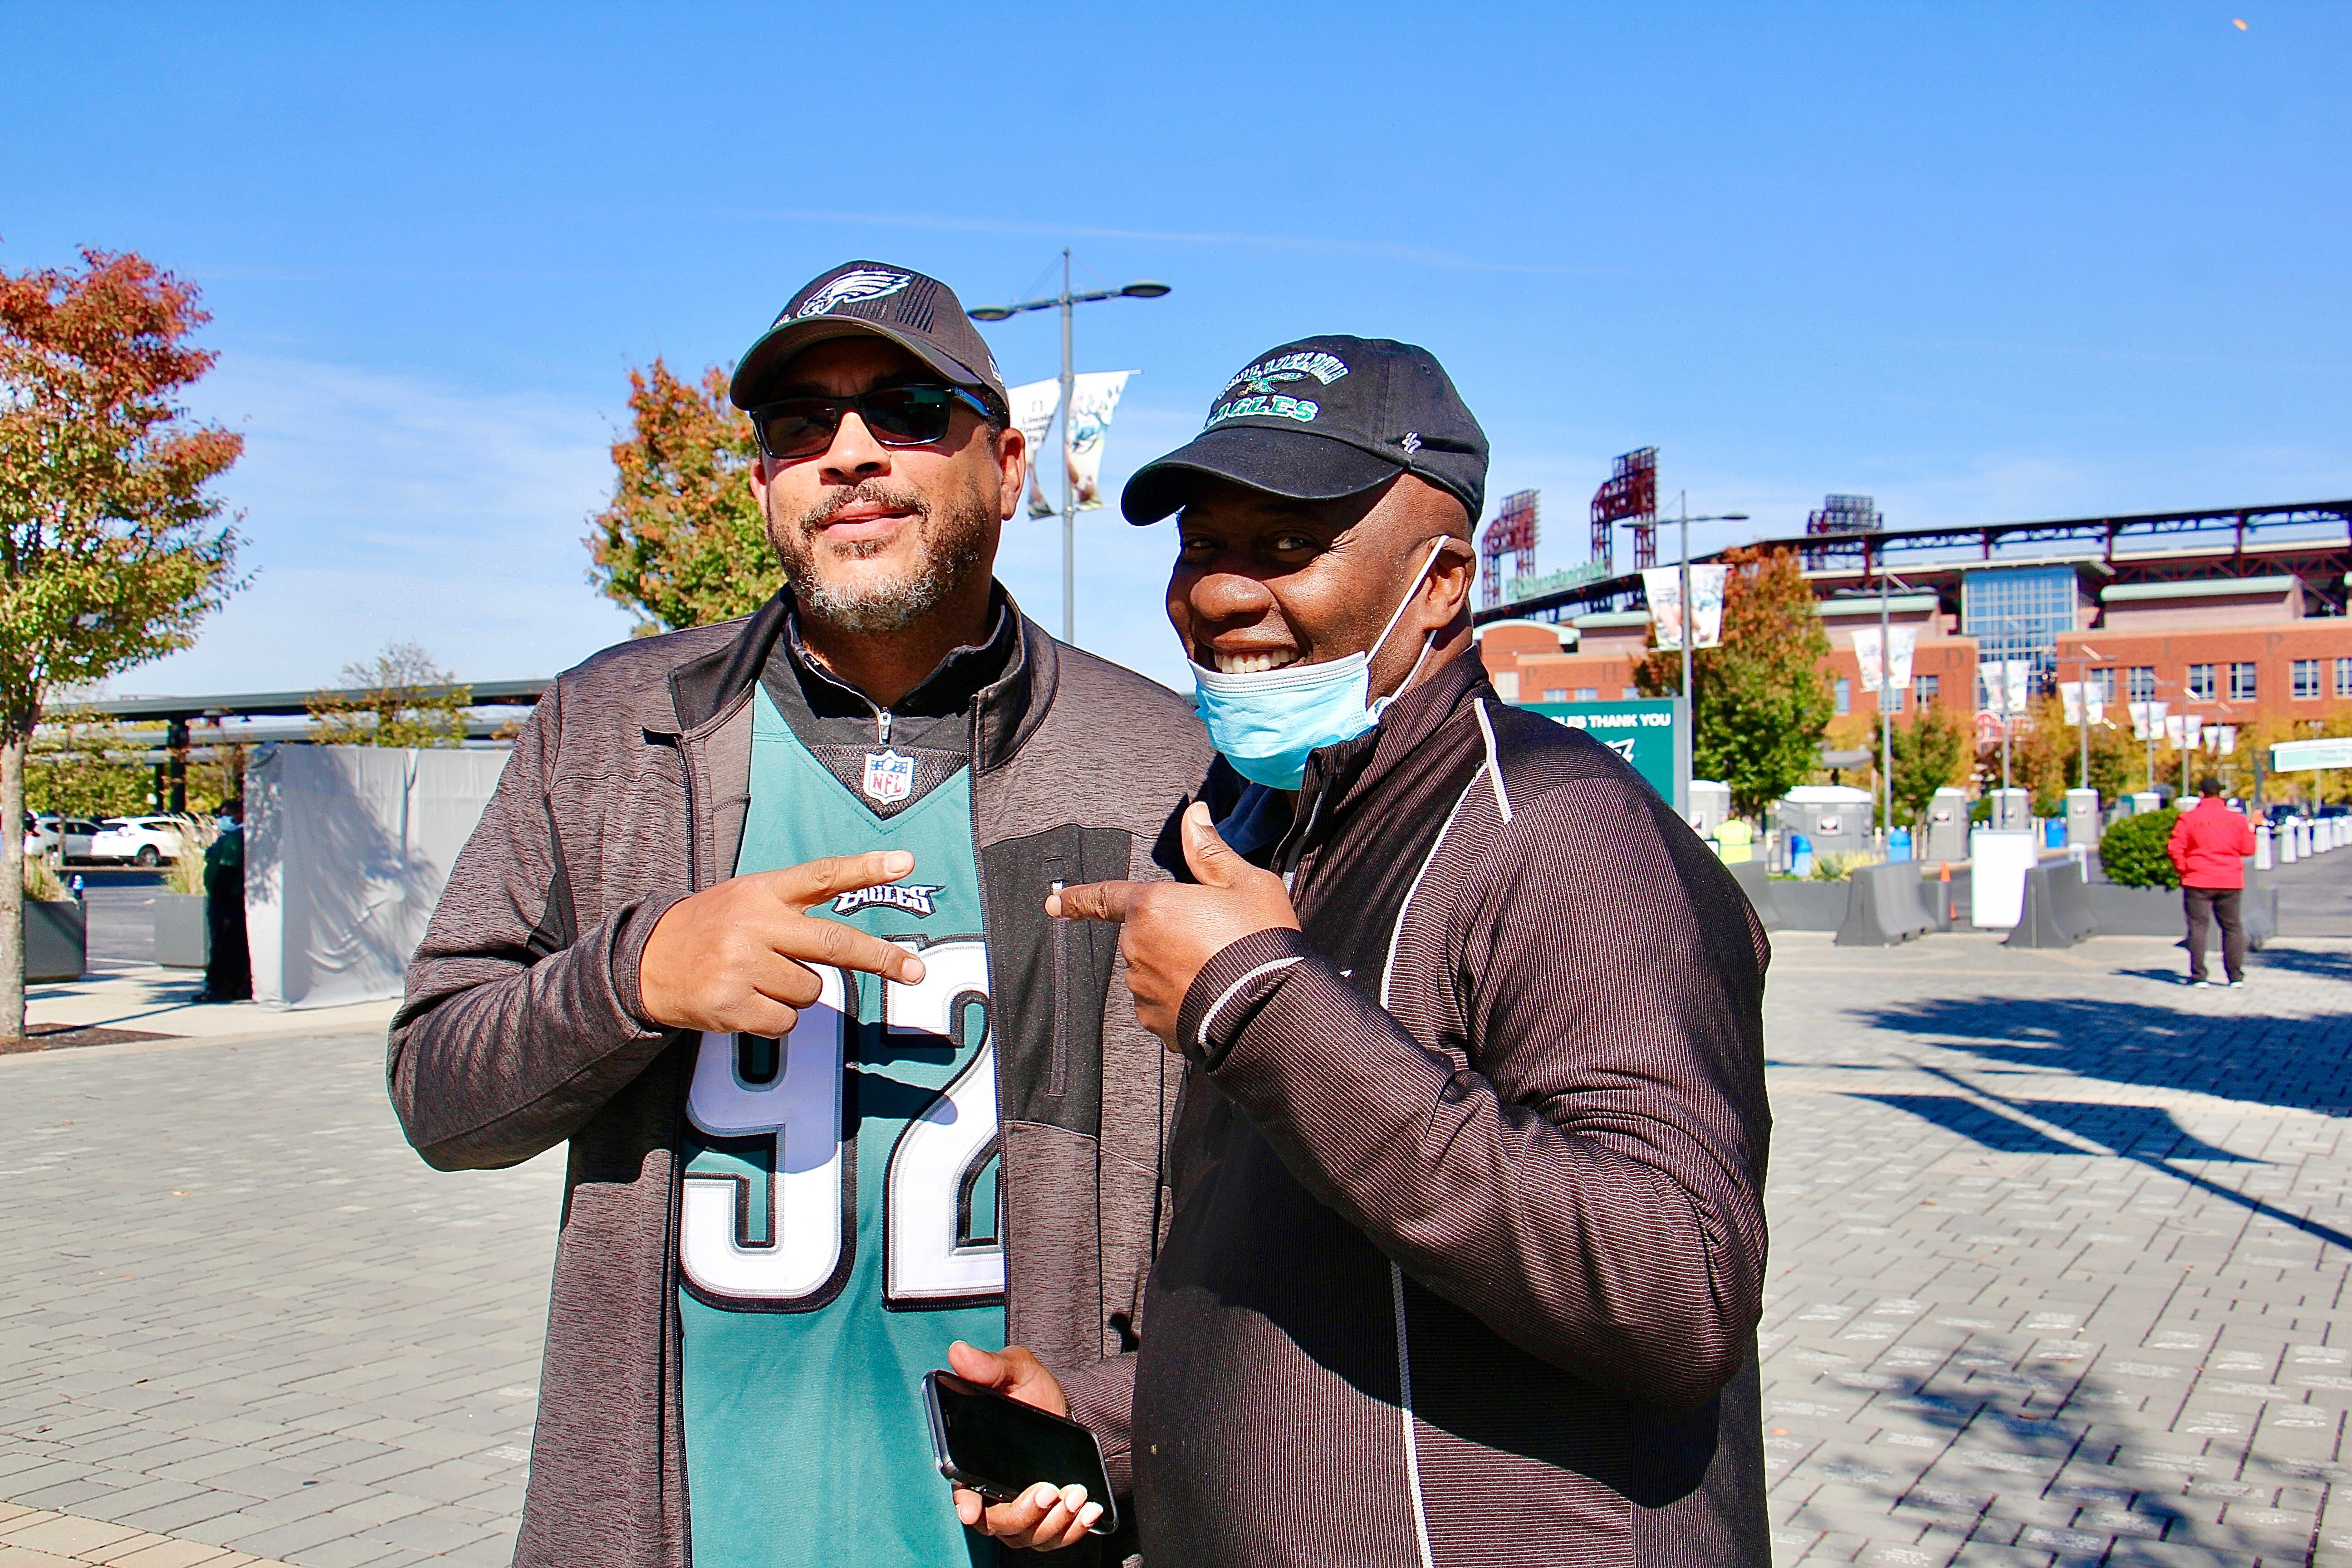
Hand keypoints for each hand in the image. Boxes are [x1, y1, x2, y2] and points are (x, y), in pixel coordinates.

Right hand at [636, 852, 927, 1034]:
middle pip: (834, 942)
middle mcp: (755, 924)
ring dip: (795, 992)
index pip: (821, 875)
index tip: (905, 862)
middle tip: (915, 971)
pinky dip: (775, 1018)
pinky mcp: (733, 1005)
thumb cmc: (709, 929)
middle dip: (881, 959)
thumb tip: (849, 937)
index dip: (865, 868)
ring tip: (757, 979)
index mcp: (762, 892)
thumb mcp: (746, 900)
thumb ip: (793, 906)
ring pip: (811, 990)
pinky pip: (787, 1021)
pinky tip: (746, 1002)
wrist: (644, 962)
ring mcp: (743, 966)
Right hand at [946, 1342, 1101, 1549]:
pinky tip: (1087, 1511)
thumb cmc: (1031, 1392)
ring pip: (1028, 1537)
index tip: (972, 1510)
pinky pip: (1055, 1539)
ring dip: (1053, 1522)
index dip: (965, 1504)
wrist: (1065, 1411)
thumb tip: (958, 1352)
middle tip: (1050, 1490)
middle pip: (998, 1524)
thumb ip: (989, 1367)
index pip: (962, 1491)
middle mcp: (993, 1495)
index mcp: (975, 1462)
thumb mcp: (1015, 1371)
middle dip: (1024, 1513)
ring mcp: (1021, 1513)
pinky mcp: (1047, 1522)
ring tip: (1075, 1495)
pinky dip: (1072, 1531)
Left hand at [1046, 802, 1297, 1045]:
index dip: (1077, 899)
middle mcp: (1137, 947)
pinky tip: (1213, 997)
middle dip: (1170, 936)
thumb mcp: (1246, 884)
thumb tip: (1195, 814)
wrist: (1270, 1009)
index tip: (1053, 904)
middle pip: (1144, 935)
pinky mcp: (1156, 1022)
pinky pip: (1162, 1005)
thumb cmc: (1259, 941)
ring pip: (1152, 971)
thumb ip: (1211, 852)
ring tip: (1220, 972)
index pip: (1105, 897)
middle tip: (1215, 942)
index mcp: (1152, 905)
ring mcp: (1143, 988)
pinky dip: (1181, 1001)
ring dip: (1175, 969)